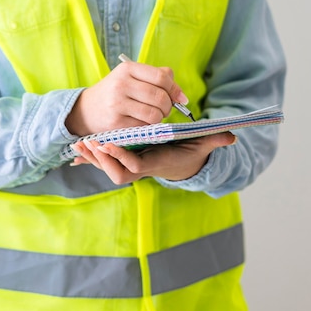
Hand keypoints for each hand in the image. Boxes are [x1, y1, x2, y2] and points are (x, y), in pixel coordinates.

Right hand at [65, 60, 188, 136]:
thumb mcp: (131, 78)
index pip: (162, 77)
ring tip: (153, 116)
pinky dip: (148, 127)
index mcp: (127, 69)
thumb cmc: (115, 93)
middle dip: (168, 106)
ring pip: (154, 114)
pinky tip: (141, 123)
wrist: (86, 110)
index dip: (175, 89)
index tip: (179, 99)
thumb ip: (157, 79)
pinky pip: (144, 126)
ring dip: (160, 118)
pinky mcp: (116, 122)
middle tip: (164, 110)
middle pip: (160, 97)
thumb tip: (182, 96)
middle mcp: (121, 84)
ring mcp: (117, 104)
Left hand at [70, 132, 236, 183]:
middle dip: (101, 161)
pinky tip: (78, 147)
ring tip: (79, 143)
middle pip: (116, 173)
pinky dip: (91, 157)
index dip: (121, 156)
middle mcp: (142, 168)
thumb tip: (232, 137)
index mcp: (157, 163)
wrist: (184, 163)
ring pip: (107, 169)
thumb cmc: (192, 152)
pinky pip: (105, 162)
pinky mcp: (125, 163)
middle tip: (89, 143)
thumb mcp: (203, 144)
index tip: (108, 143)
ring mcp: (133, 167)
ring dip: (92, 158)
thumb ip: (214, 140)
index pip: (135, 165)